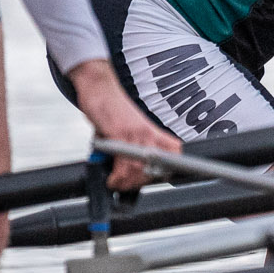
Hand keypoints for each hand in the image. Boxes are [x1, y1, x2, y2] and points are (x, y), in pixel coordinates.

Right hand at [67, 59, 180, 189]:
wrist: (99, 87)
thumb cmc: (111, 109)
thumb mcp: (127, 130)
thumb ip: (129, 149)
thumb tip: (123, 172)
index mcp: (152, 132)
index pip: (175, 152)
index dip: (174, 168)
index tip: (163, 178)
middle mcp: (147, 133)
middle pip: (157, 167)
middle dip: (142, 182)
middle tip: (128, 186)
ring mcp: (135, 133)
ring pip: (140, 168)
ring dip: (128, 182)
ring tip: (116, 183)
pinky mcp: (119, 133)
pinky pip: (124, 162)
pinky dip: (117, 177)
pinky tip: (111, 179)